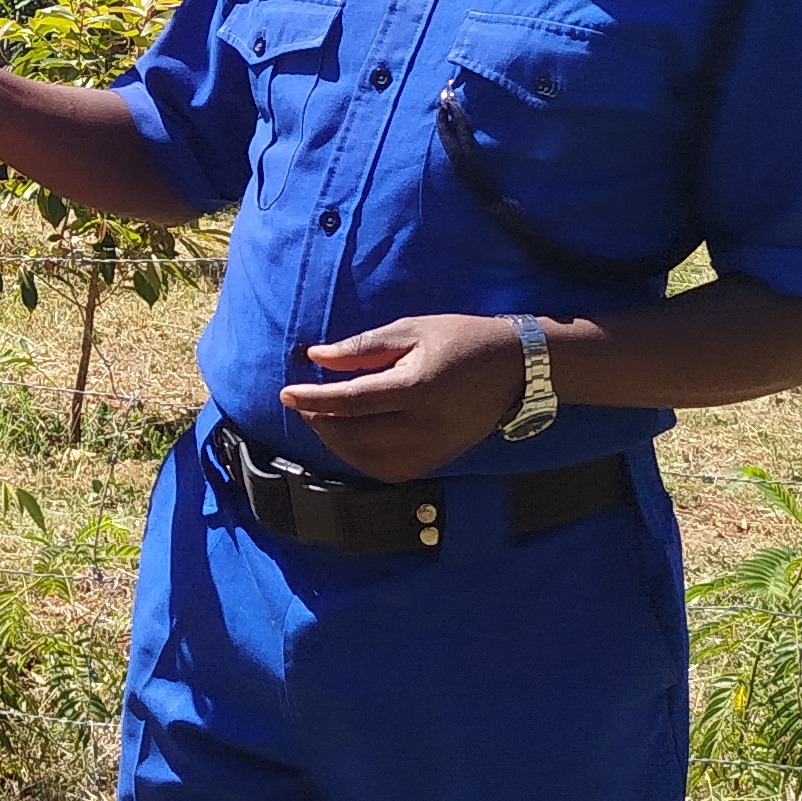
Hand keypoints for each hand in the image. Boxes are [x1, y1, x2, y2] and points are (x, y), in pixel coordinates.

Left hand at [278, 313, 527, 482]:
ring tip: (325, 419)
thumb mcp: (412, 330)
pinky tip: (352, 437)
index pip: (351, 401)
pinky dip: (361, 458)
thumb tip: (316, 357)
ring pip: (367, 460)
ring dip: (337, 443)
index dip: (313, 399)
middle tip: (305, 403)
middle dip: (320, 422)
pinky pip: (388, 470)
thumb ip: (362, 347)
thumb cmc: (461, 340)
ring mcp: (432, 449)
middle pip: (354, 435)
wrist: (514, 369)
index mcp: (418, 388)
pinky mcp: (436, 461)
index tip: (287, 393)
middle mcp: (424, 426)